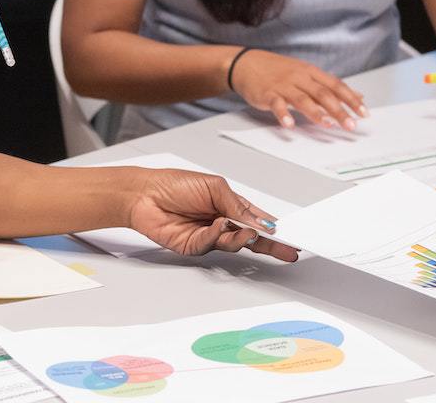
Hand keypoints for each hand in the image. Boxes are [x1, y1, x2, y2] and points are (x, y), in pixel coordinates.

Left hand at [128, 169, 297, 261]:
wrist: (144, 194)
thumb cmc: (175, 184)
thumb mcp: (214, 187)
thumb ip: (237, 206)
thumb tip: (260, 222)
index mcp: (228, 205)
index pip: (256, 219)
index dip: (273, 228)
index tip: (291, 235)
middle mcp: (221, 222)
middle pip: (251, 238)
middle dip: (270, 245)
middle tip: (288, 251)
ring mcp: (209, 236)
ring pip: (234, 243)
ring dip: (243, 238)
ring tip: (248, 231)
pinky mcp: (194, 246)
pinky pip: (212, 244)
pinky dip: (217, 235)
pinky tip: (218, 225)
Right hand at [229, 49, 366, 129]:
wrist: (245, 63)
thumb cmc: (278, 70)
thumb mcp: (306, 73)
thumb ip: (330, 86)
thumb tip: (358, 96)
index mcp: (310, 72)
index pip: (335, 85)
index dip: (350, 99)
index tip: (363, 113)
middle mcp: (299, 77)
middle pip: (322, 93)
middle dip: (338, 110)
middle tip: (350, 125)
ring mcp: (282, 85)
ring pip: (302, 98)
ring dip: (315, 112)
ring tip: (327, 124)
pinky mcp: (267, 93)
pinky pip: (276, 104)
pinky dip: (283, 114)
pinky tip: (289, 124)